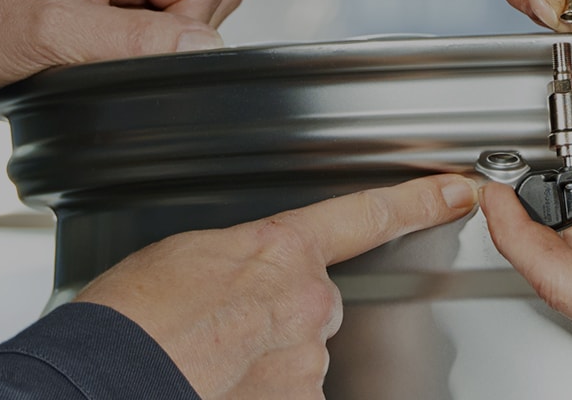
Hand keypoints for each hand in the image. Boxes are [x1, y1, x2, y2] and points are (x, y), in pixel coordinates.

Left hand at [0, 0, 244, 92]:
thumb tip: (204, 44)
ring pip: (203, 3)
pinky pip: (178, 13)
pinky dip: (158, 36)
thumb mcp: (58, 35)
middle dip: (182, 30)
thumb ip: (135, 39)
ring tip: (112, 43)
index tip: (132, 52)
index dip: (184, 31)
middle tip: (123, 47)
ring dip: (169, 35)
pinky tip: (116, 41)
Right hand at [74, 174, 479, 398]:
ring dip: (261, 363)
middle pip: (311, 309)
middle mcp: (306, 300)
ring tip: (207, 362)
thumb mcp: (187, 256)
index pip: (365, 217)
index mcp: (279, 250)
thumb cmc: (131, 314)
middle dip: (275, 320)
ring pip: (297, 360)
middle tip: (217, 331)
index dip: (419, 203)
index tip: (458, 192)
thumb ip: (241, 262)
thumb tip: (242, 281)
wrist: (114, 369)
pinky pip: (290, 396)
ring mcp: (307, 358)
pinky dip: (260, 394)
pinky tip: (221, 387)